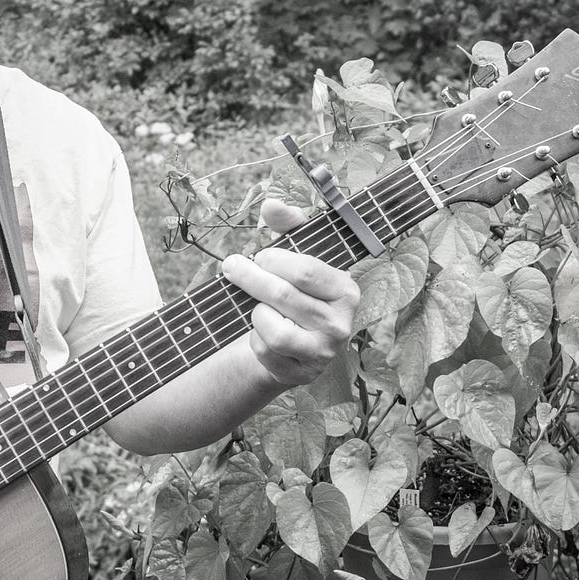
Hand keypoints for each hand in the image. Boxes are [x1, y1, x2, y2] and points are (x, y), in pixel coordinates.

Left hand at [220, 197, 359, 388]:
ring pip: (273, 329)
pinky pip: (265, 351)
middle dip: (250, 277)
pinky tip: (259, 331)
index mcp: (346, 290)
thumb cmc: (295, 293)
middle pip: (283, 295)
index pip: (306, 271)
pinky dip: (254, 338)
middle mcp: (341, 324)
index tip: (258, 255)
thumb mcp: (297, 256)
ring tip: (255, 305)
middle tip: (232, 266)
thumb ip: (289, 226)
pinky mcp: (301, 374)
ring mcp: (322, 353)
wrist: (290, 344)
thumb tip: (272, 205)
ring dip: (255, 312)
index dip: (274, 260)